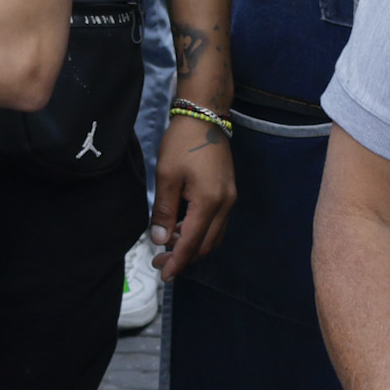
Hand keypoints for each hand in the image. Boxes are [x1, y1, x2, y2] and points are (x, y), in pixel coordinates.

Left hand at [151, 113, 235, 276]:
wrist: (205, 115)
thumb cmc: (183, 143)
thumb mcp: (166, 176)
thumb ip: (164, 211)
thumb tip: (160, 239)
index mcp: (210, 203)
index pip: (192, 243)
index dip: (177, 261)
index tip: (163, 273)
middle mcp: (225, 205)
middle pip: (206, 244)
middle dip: (184, 256)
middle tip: (160, 260)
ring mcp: (230, 199)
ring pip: (213, 236)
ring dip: (192, 245)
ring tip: (168, 245)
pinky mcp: (229, 193)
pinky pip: (216, 223)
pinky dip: (200, 232)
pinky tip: (182, 228)